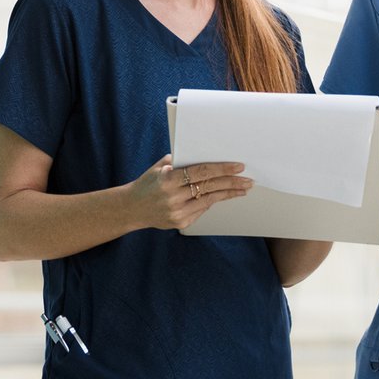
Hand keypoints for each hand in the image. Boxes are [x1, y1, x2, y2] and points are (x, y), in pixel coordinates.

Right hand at [127, 155, 251, 230]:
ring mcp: (177, 212)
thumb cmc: (147, 183)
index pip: (201, 172)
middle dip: (231, 182)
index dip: (222, 169)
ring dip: (228, 193)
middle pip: (209, 187)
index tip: (238, 166)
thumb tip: (206, 155)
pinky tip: (222, 196)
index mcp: (168, 180)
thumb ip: (180, 162)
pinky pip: (202, 210)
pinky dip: (212, 201)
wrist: (131, 208)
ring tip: (242, 189)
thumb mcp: (159, 167)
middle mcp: (173, 197)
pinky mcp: (180, 223)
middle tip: (247, 179)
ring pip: (210, 200)